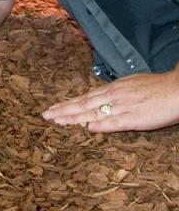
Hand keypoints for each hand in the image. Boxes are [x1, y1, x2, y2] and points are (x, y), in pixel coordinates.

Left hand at [42, 67, 178, 131]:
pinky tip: (87, 127)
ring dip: (74, 118)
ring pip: (93, 112)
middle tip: (46, 115)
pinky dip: (100, 125)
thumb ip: (114, 92)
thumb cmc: (156, 87)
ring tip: (57, 121)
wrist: (176, 88)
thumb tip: (100, 97)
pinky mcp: (135, 118)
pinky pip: (114, 122)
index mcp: (112, 88)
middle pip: (83, 104)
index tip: (53, 108)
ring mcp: (123, 107)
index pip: (85, 97)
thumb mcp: (130, 84)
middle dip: (63, 110)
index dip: (68, 104)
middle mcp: (114, 96)